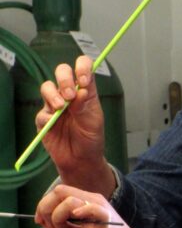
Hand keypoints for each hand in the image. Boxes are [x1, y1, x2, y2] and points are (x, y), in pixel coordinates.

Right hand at [38, 56, 114, 196]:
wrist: (81, 159)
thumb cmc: (91, 138)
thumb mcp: (94, 121)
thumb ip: (86, 105)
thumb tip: (81, 89)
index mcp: (85, 91)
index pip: (83, 68)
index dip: (82, 68)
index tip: (84, 81)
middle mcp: (69, 94)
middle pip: (61, 72)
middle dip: (64, 79)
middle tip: (71, 94)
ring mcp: (55, 105)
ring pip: (47, 87)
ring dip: (53, 94)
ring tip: (61, 107)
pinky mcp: (44, 118)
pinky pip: (41, 111)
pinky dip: (47, 115)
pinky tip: (52, 122)